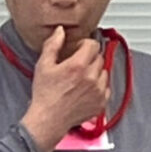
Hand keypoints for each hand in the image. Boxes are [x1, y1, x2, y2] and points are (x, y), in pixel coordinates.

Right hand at [20, 26, 110, 151]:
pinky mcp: (101, 103)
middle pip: (99, 58)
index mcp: (77, 66)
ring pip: (105, 72)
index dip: (85, 44)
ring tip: (82, 78)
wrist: (49, 119)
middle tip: (78, 66)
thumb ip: (53, 45)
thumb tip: (60, 31)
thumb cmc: (45, 96)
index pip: (93, 45)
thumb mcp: (43, 66)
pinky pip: (107, 88)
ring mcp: (98, 91)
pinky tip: (87, 90)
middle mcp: (91, 78)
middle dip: (89, 58)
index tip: (79, 49)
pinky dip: (99, 87)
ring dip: (96, 72)